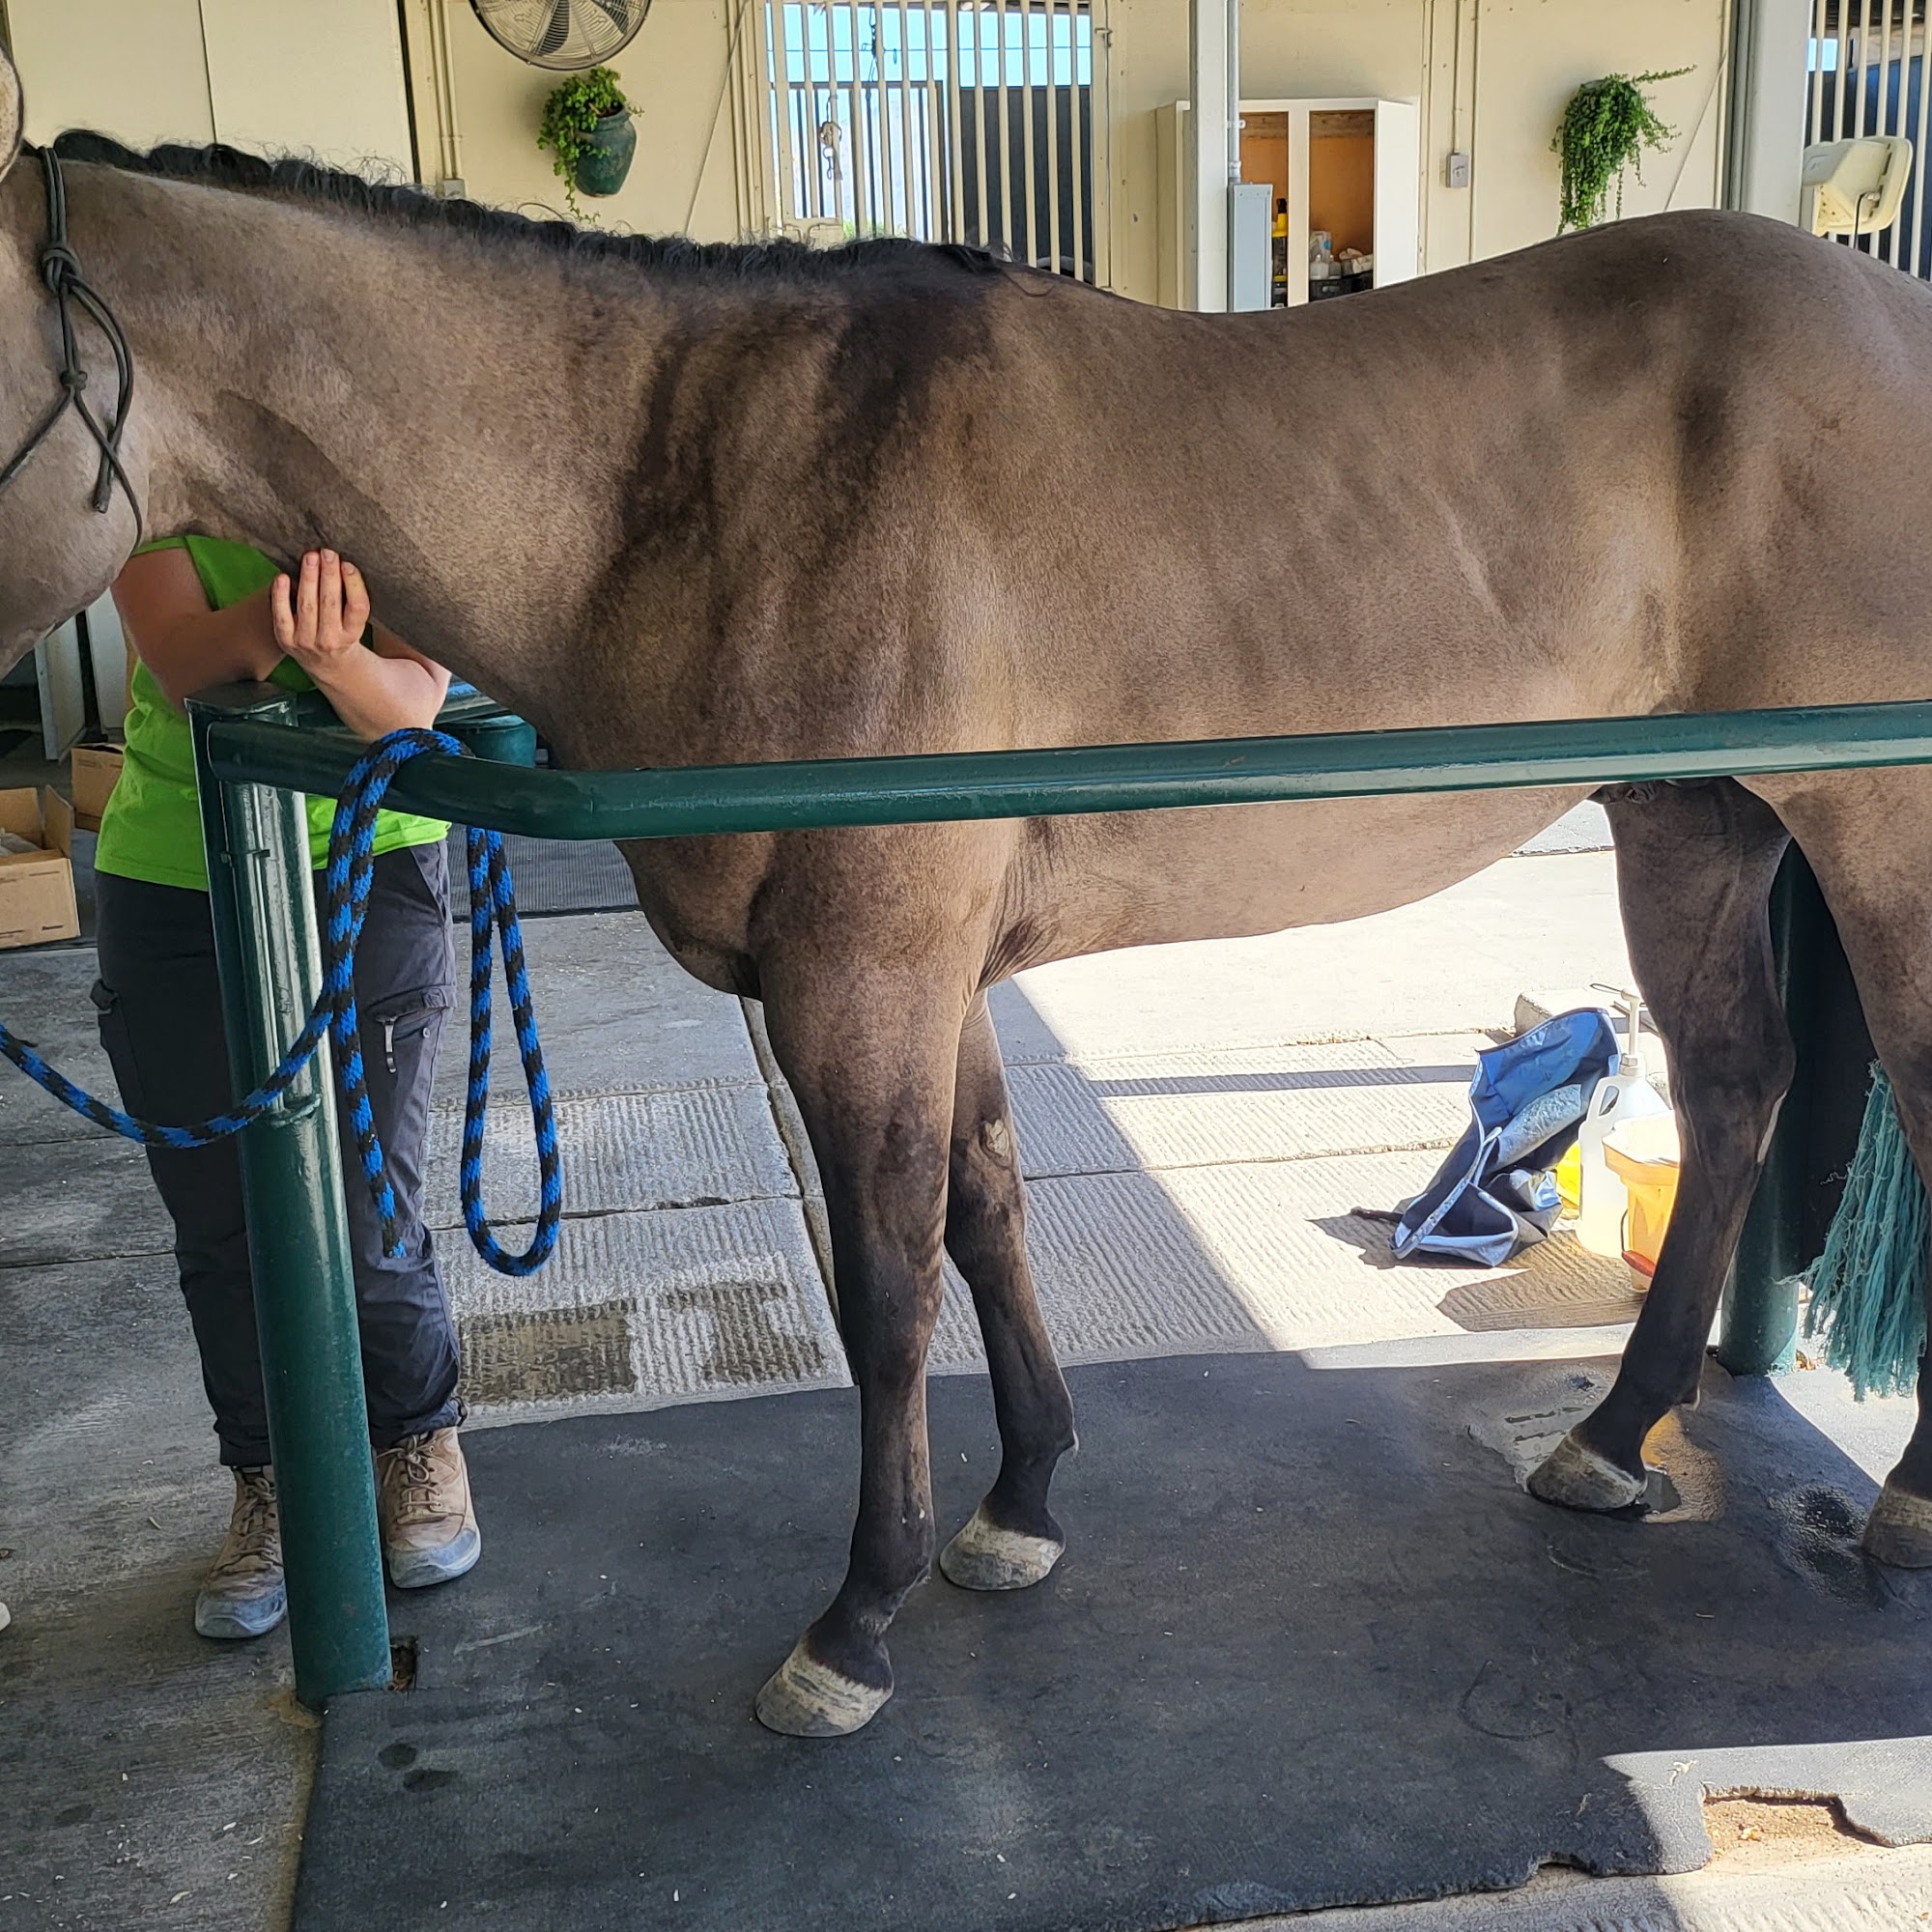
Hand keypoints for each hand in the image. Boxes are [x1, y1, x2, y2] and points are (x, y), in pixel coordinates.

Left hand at [271, 549, 369, 676]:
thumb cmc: (342, 632)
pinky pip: (282, 615)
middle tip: (327, 552)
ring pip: (308, 606)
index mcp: (353, 635)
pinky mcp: (286, 640)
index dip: (354, 586)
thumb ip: (353, 598)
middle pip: (331, 604)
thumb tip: (346, 563)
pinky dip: (281, 596)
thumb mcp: (355, 622)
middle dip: (329, 575)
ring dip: (309, 579)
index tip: (348, 565)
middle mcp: (331, 641)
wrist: (326, 663)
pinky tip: (282, 577)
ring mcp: (307, 642)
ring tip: (310, 557)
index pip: (357, 608)